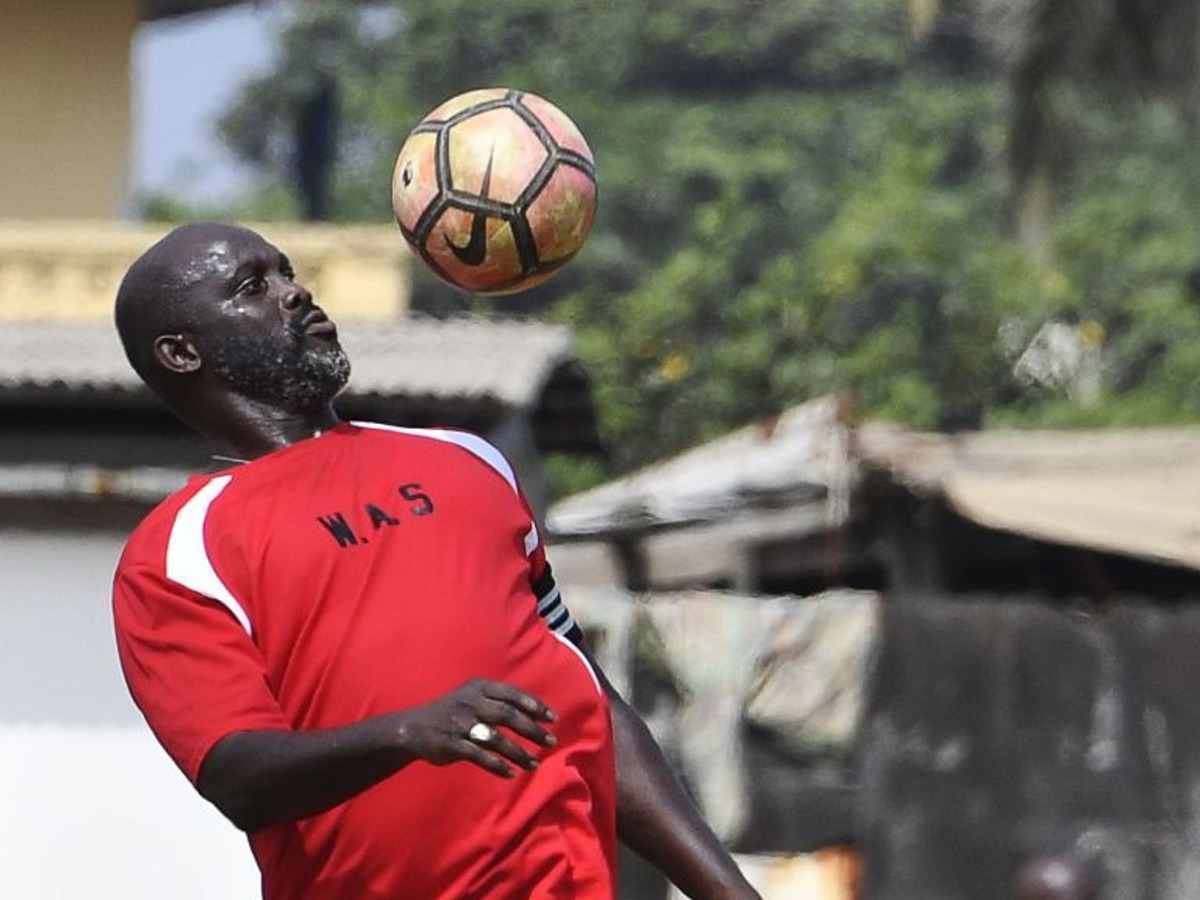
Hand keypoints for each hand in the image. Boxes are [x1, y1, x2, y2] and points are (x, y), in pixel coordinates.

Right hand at [394, 678, 557, 777]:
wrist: (412, 728)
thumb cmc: (451, 711)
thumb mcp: (471, 696)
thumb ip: (496, 700)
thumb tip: (532, 712)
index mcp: (478, 688)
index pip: (513, 694)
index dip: (534, 705)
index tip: (552, 719)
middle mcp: (471, 702)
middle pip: (509, 715)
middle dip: (533, 729)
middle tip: (551, 742)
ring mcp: (461, 724)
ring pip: (497, 739)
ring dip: (518, 753)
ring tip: (534, 763)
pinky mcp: (453, 744)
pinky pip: (480, 757)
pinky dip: (498, 766)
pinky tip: (511, 773)